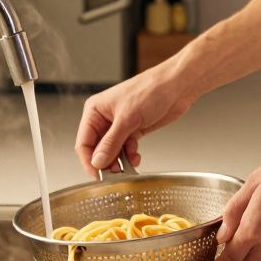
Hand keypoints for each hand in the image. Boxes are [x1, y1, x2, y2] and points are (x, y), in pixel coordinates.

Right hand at [75, 66, 197, 178]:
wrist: (177, 87)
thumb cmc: (151, 89)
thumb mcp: (128, 119)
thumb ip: (111, 142)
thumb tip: (97, 161)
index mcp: (95, 110)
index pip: (83, 142)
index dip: (88, 160)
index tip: (97, 174)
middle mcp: (105, 119)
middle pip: (98, 149)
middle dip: (106, 162)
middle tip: (115, 173)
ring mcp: (120, 125)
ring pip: (113, 151)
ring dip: (120, 161)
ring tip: (127, 167)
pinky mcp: (134, 130)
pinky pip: (126, 149)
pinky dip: (130, 156)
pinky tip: (136, 157)